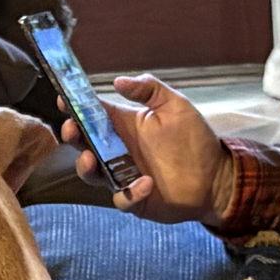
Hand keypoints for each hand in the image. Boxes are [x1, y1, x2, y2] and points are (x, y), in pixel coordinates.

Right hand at [60, 72, 235, 222]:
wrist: (216, 176)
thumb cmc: (196, 139)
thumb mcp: (176, 106)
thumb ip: (150, 90)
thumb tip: (119, 80)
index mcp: (125, 126)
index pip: (93, 114)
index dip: (75, 107)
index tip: (63, 100)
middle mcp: (119, 151)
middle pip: (84, 144)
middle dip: (72, 136)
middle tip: (71, 129)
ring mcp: (124, 175)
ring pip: (93, 174)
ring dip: (86, 167)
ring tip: (90, 160)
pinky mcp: (135, 199)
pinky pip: (122, 198)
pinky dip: (129, 193)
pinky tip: (145, 183)